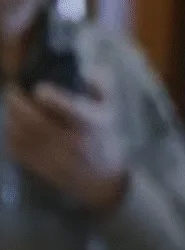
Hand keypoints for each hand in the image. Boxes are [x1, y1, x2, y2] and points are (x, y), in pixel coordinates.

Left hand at [3, 79, 127, 212]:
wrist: (100, 179)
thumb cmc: (105, 138)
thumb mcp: (111, 109)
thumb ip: (101, 86)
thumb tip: (86, 70)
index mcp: (87, 124)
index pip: (64, 108)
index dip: (48, 96)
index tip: (39, 88)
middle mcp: (67, 140)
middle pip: (33, 120)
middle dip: (18, 103)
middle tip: (13, 90)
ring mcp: (50, 155)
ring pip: (21, 134)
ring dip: (11, 116)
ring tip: (12, 104)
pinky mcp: (36, 165)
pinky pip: (16, 148)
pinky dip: (10, 134)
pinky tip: (12, 124)